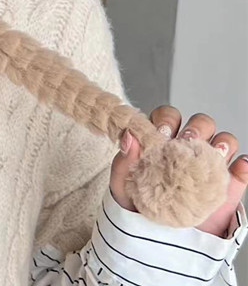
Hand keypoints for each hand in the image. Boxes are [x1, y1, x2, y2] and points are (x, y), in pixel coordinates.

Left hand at [110, 105, 247, 236]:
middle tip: (187, 142)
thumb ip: (124, 161)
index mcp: (162, 142)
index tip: (162, 133)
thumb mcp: (123, 186)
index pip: (168, 117)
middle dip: (196, 127)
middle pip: (200, 123)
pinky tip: (236, 168)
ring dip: (222, 141)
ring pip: (224, 140)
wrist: (161, 241)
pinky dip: (243, 165)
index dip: (166, 120)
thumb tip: (129, 136)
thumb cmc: (138, 207)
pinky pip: (242, 169)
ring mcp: (210, 166)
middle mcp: (188, 149)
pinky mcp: (229, 186)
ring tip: (213, 154)